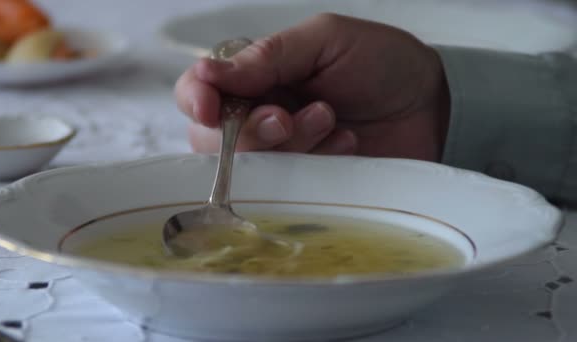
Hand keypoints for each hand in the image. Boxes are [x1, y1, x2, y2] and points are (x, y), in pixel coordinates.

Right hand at [175, 13, 449, 160]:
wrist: (431, 104)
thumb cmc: (380, 63)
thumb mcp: (325, 39)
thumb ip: (268, 55)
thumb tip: (208, 73)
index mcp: (256, 76)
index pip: (200, 92)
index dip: (196, 101)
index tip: (210, 108)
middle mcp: (260, 115)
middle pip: (214, 140)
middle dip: (249, 132)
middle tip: (286, 117)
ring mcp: (283, 154)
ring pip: (251, 167)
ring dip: (290, 144)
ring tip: (331, 118)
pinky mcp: (307, 183)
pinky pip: (290, 187)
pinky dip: (317, 162)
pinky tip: (347, 144)